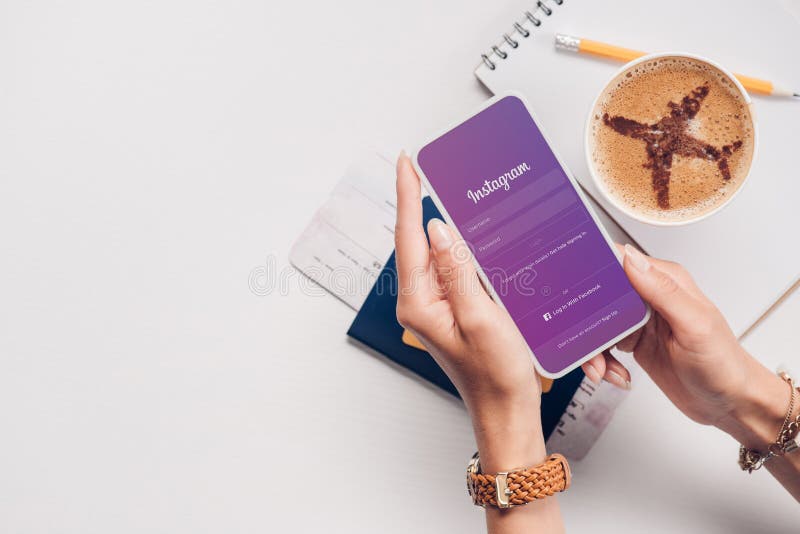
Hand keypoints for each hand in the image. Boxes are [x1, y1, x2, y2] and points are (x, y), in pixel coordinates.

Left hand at [394, 153, 543, 472]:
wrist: (505, 410)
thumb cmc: (495, 373)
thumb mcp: (480, 317)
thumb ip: (457, 271)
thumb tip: (437, 228)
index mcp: (418, 301)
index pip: (409, 236)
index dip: (407, 194)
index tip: (407, 161)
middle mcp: (419, 301)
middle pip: (416, 240)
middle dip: (420, 200)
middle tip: (431, 165)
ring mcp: (433, 305)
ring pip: (433, 253)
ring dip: (440, 222)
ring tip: (448, 188)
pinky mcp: (449, 308)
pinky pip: (449, 268)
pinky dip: (457, 245)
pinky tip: (471, 232)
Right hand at [582, 245, 788, 447]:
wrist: (729, 403)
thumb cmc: (723, 363)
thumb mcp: (694, 324)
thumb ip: (662, 290)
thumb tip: (631, 258)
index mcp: (664, 281)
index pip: (619, 262)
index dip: (593, 272)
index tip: (573, 290)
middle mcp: (648, 296)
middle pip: (598, 296)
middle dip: (585, 322)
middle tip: (588, 347)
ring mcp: (638, 320)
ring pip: (595, 324)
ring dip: (592, 350)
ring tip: (601, 370)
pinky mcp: (632, 342)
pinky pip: (602, 346)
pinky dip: (602, 363)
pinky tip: (615, 375)